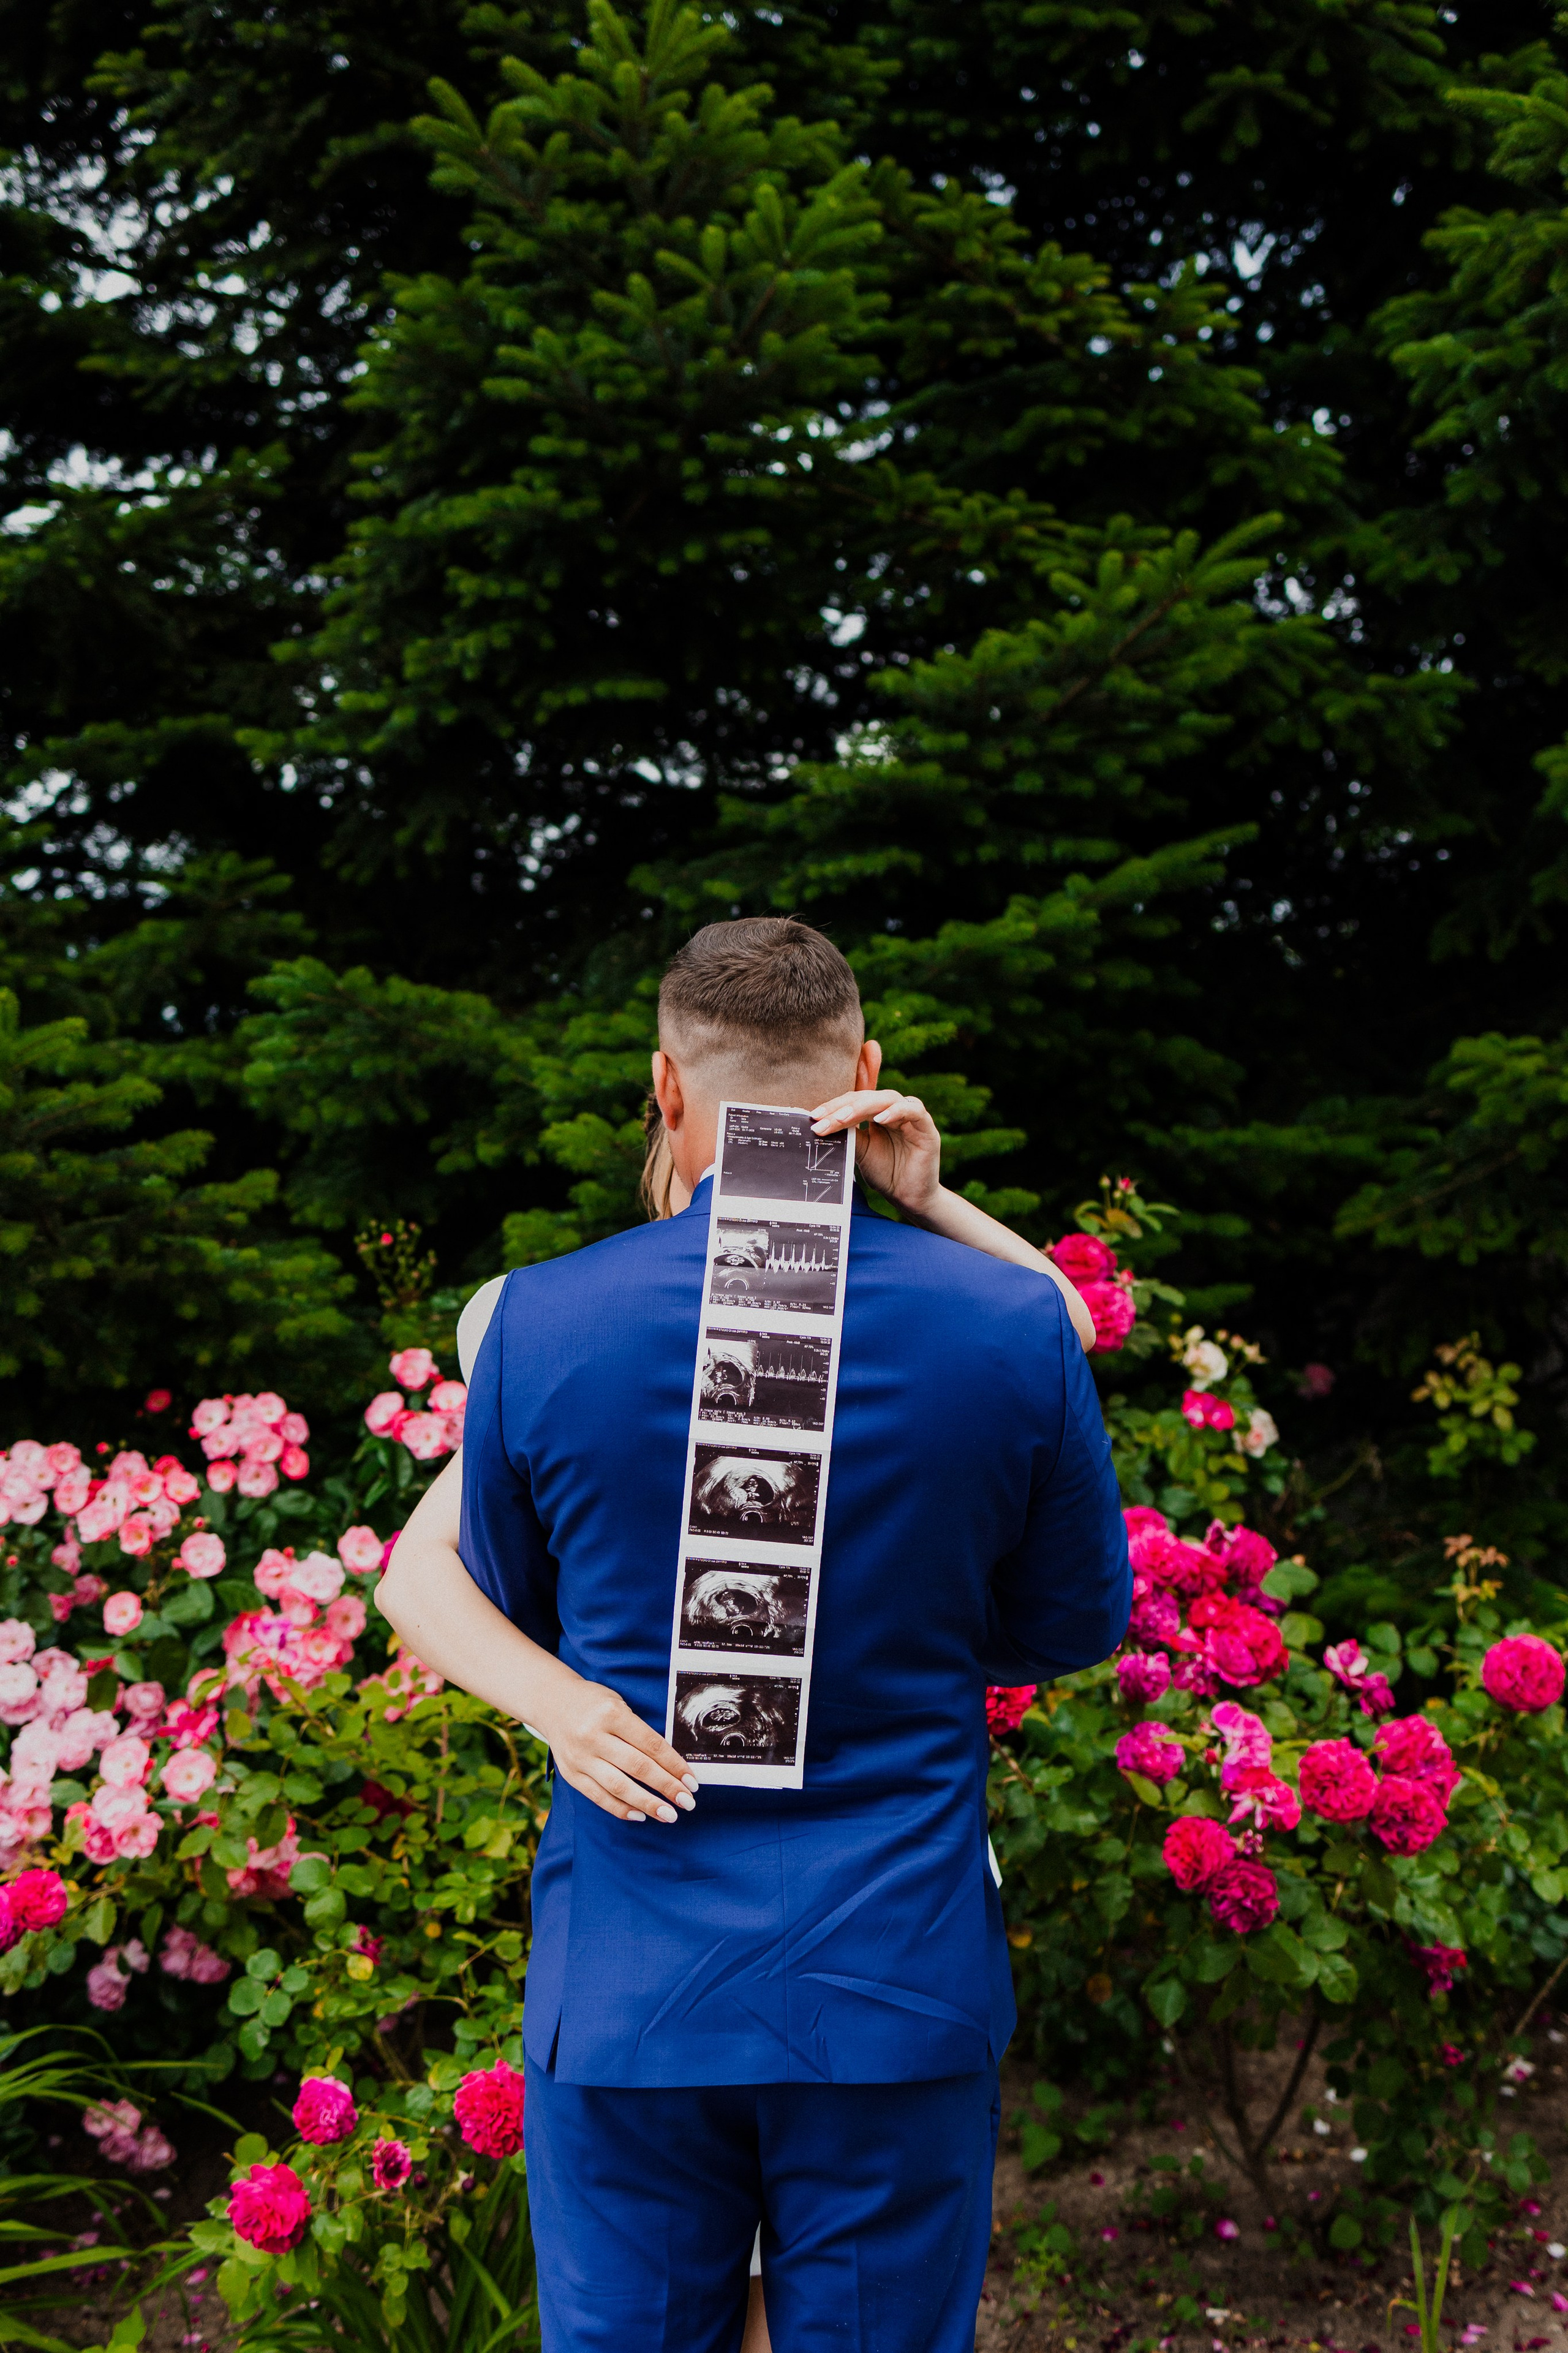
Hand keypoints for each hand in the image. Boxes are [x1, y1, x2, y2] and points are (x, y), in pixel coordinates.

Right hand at [538, 1678, 698, 1824]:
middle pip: (638, 1767)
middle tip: (687, 1802)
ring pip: (619, 1787)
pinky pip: (598, 1797)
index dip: (674, 1765)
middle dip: (666, 1787)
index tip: (691, 1781)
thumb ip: (639, 1732)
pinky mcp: (571, 1774)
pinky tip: (640, 1815)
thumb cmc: (594, 1703)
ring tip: (669, 1815)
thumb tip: (670, 1765)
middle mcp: (594, 1736)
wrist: (552, 1703)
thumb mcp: (618, 1704)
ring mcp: (580, 1758)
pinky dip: (621, 1809)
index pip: (651, 1744)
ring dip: (647, 1804)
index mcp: (611, 1714)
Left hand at [811, 1089, 941, 1219]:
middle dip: (842, 1107)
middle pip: (867, 1097)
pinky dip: (896, 1112)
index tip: (813, 1117)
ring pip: (887, 1099)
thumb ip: (848, 1136)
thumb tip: (822, 1125)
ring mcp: (912, 1117)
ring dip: (862, 1107)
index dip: (834, 1107)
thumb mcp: (861, 1152)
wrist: (909, 1198)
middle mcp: (894, 1111)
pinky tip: (879, 1120)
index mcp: (878, 1114)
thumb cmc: (886, 1173)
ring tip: (842, 1118)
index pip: (854, 1102)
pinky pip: (913, 1110)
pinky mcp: (927, 1128)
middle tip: (821, 1119)